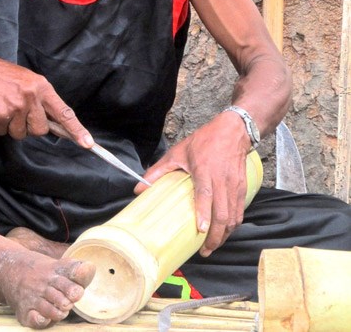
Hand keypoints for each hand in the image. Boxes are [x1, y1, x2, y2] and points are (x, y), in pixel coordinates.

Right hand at [0, 55, 92, 147]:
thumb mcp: (29, 81)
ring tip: (4, 106)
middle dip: (30, 126)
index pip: (64, 112)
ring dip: (11, 126)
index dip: (76, 130)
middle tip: (18, 111)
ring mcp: (15, 106)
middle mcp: (31, 96)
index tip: (87, 144)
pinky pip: (2, 132)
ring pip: (20, 134)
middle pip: (40, 130)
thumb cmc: (3, 75)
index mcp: (42, 87)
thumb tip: (54, 123)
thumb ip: (42, 100)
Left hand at [134, 112, 251, 255]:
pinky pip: (240, 211)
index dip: (204, 213)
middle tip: (205, 250)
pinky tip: (225, 232)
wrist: (233, 131)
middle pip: (223, 213)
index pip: (206, 195)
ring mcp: (234, 185)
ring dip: (225, 234)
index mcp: (205, 170)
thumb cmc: (205, 141)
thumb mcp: (178, 152)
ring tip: (213, 245)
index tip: (201, 230)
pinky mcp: (242, 188)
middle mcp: (222, 180)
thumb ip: (159, 170)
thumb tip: (139, 188)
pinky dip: (233, 225)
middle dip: (216, 236)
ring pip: (233, 216)